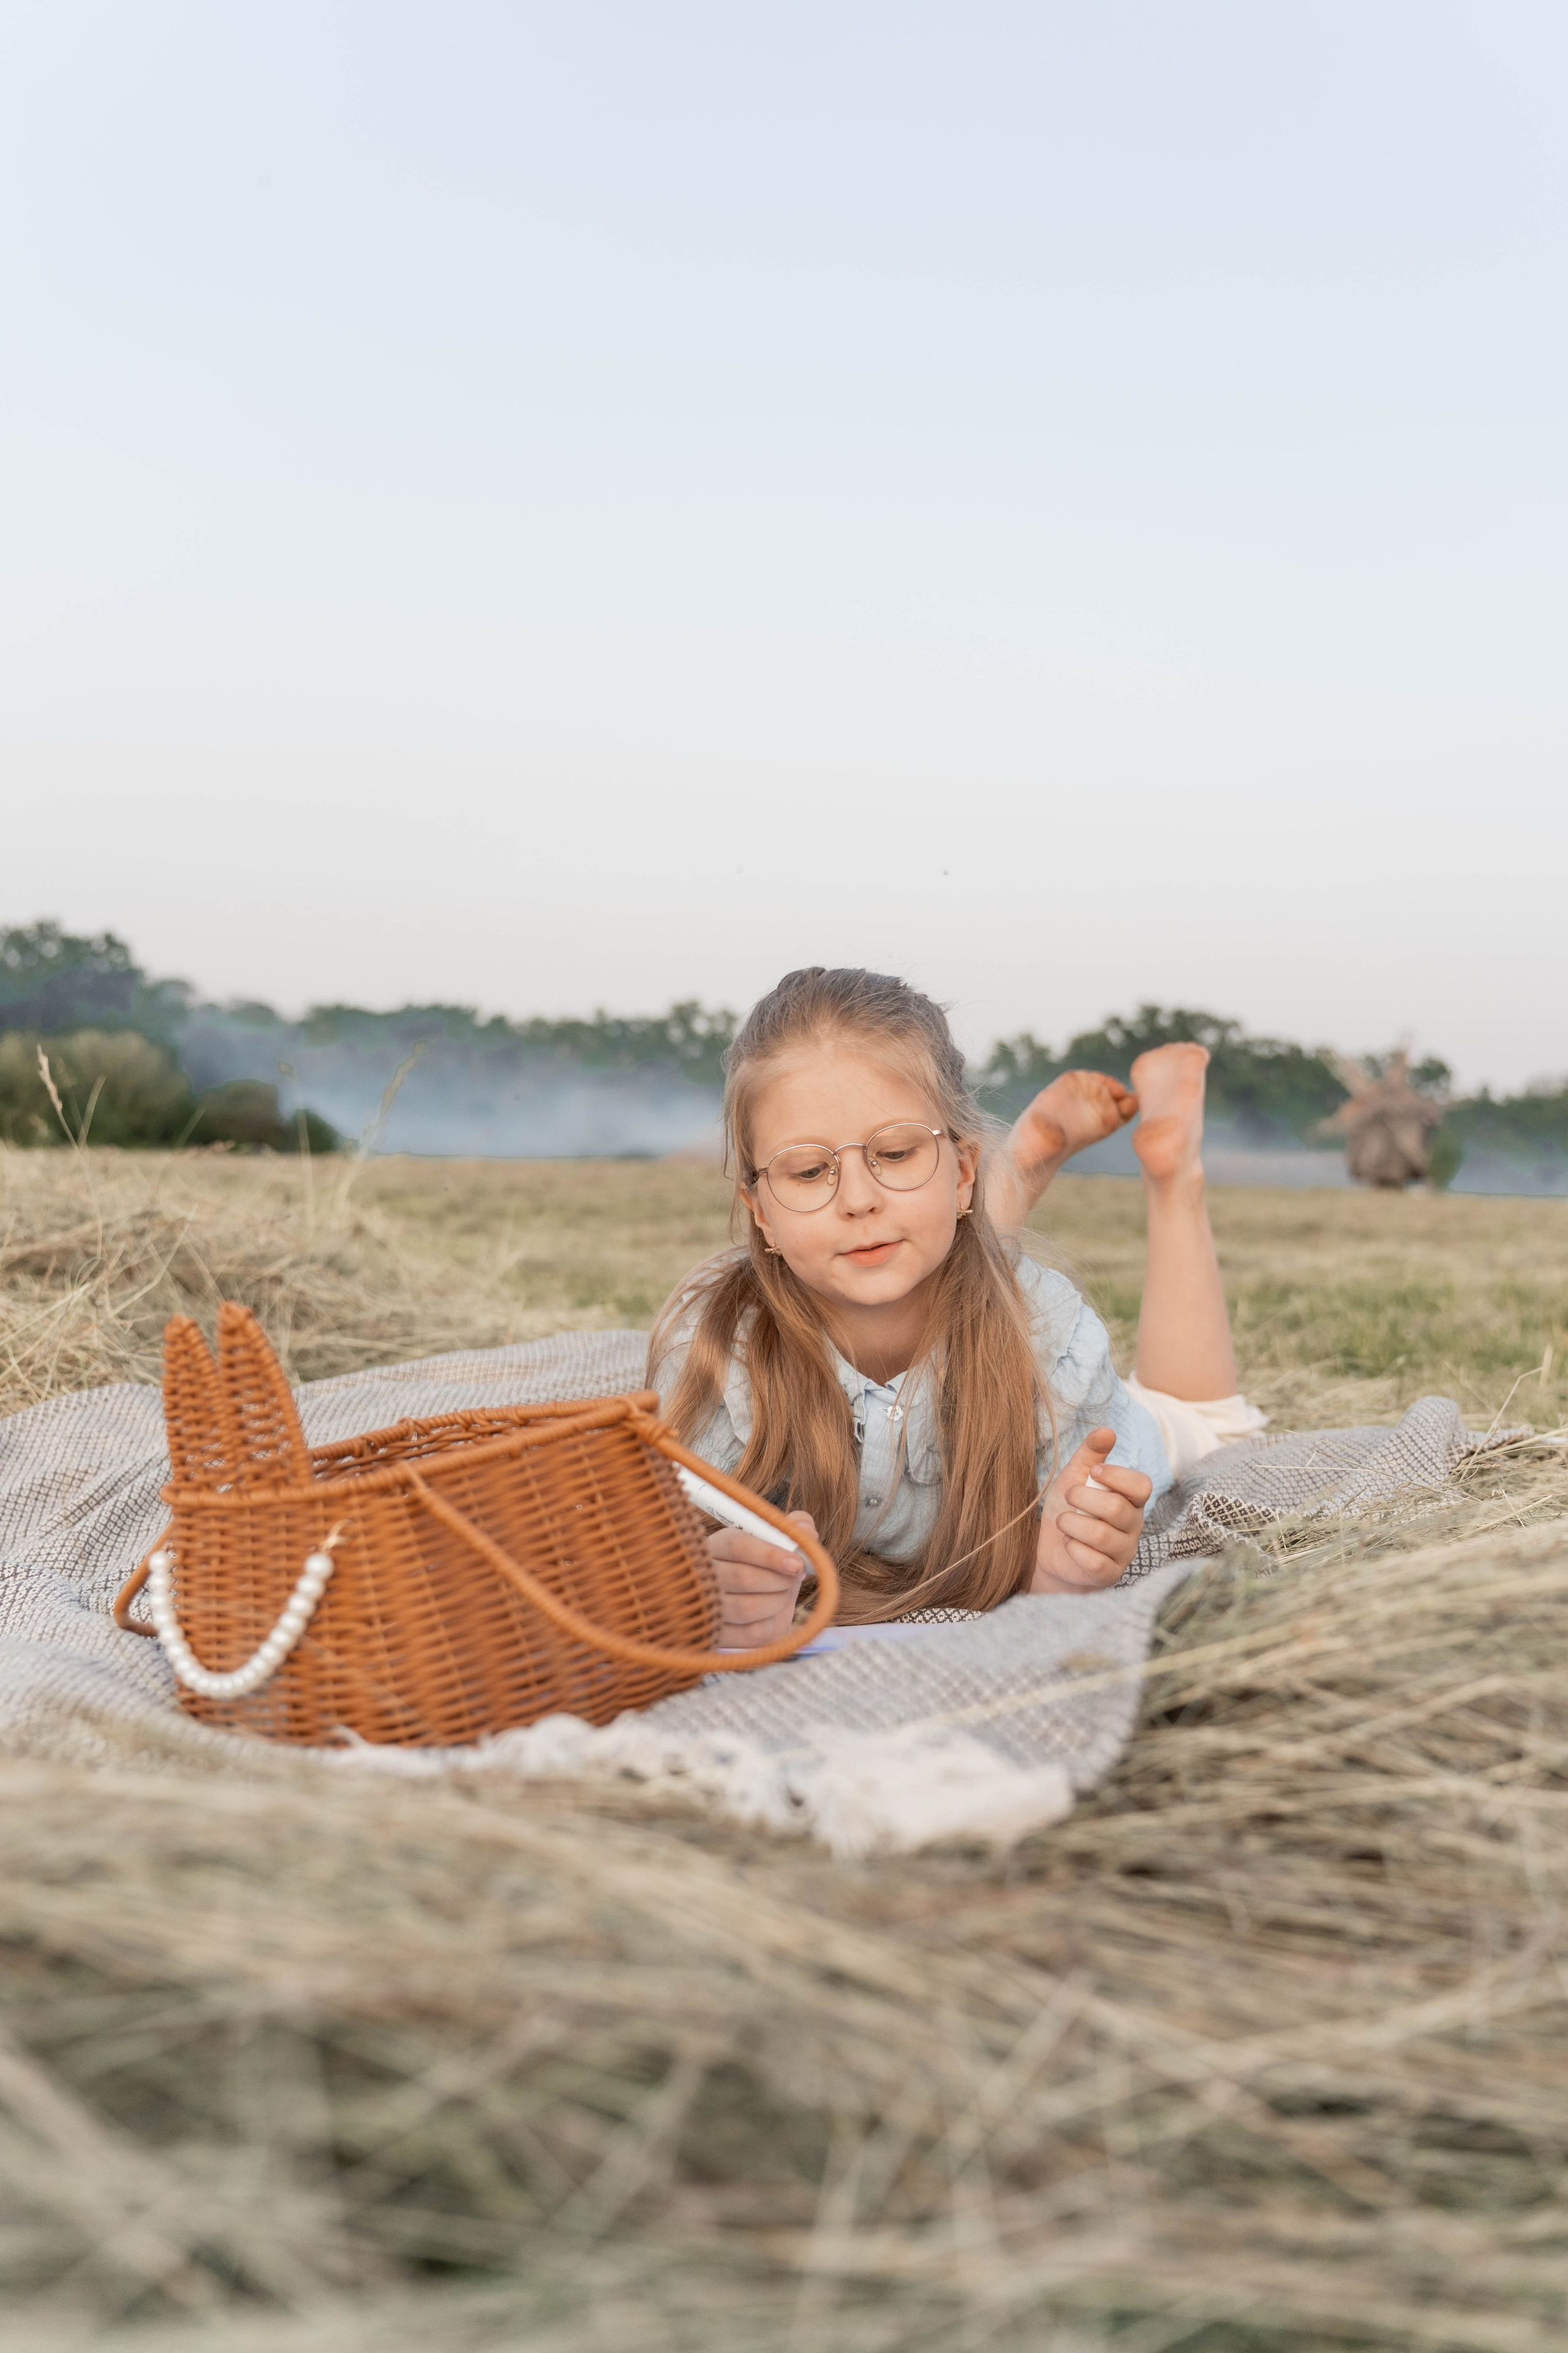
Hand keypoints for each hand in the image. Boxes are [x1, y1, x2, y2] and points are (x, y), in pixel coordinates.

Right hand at [709, 1511, 816, 1647]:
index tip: (797, 1563)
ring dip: (778, 1601)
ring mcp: (705, 1608)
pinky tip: (771, 1614)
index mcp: (715, 1545)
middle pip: (743, 1577)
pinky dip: (771, 1624)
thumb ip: (791, 1530)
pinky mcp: (716, 1636)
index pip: (737, 1545)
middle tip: (794, 1578)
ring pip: (747, 1608)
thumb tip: (806, 1529)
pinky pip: (751, 1634)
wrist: (750, 1601)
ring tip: (783, 1594)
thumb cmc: (761, 1566)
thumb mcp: (774, 1543)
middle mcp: (702, 1575)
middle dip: (780, 1580)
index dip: (770, 1554)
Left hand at [1031, 1428, 1150, 1593]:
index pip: (1142, 1486)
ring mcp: (1123, 1552)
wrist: (1050, 1551)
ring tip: (1063, 1522)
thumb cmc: (1069, 1510)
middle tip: (1068, 1498)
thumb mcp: (1075, 1478)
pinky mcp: (1108, 1575)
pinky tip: (1068, 1543)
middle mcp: (1133, 1526)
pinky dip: (1072, 1548)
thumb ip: (1091, 1454)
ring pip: (1101, 1535)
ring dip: (1071, 1524)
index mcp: (1131, 1500)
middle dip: (1082, 1498)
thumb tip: (1106, 1430)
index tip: (1092, 1472)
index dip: (1117, 1476)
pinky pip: (1093, 1560)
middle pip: (1117, 1508)